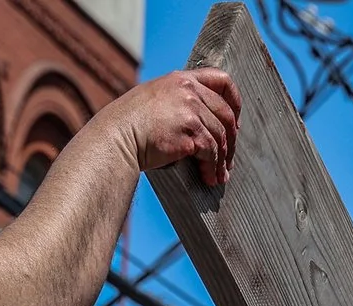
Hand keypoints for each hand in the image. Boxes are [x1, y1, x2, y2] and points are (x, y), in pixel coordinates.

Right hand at [113, 69, 240, 187]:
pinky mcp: (190, 132)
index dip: (234, 101)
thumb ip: (177, 101)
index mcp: (181, 79)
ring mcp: (190, 110)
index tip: (235, 122)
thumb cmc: (129, 125)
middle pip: (226, 114)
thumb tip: (197, 122)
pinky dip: (213, 168)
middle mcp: (189, 91)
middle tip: (229, 159)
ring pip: (220, 137)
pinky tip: (209, 179)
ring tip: (219, 176)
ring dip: (222, 160)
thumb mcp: (154, 100)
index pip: (221, 79)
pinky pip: (211, 152)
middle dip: (231, 140)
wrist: (116, 138)